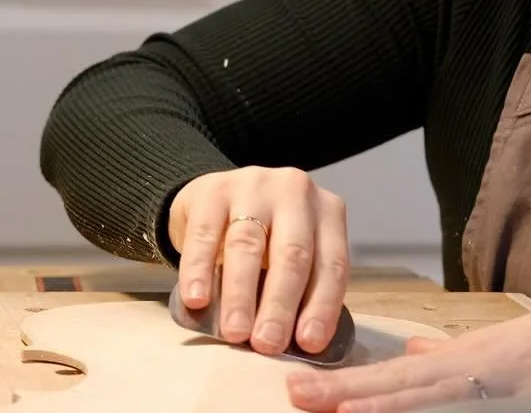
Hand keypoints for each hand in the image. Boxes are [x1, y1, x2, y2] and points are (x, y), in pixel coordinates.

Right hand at [168, 166, 349, 357]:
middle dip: (281, 304)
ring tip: (236, 332)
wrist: (217, 197)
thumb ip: (301, 286)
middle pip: (292, 253)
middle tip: (268, 343)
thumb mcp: (292, 252)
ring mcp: (253, 186)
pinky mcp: (211, 191)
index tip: (309, 343)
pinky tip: (197, 300)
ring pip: (248, 245)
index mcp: (327, 211)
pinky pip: (204, 235)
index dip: (322, 304)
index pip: (332, 262)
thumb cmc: (266, 236)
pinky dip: (199, 271)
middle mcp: (296, 191)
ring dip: (242, 294)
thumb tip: (299, 342)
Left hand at [286, 274, 530, 411]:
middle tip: (298, 398)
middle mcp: (475, 372)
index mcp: (465, 360)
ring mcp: (501, 391)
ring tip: (341, 411)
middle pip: (403, 389)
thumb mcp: (496, 344)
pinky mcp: (529, 403)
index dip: (347, 386)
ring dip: (386, 410)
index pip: (395, 376)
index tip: (300, 389)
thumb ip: (448, 355)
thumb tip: (408, 351)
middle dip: (349, 399)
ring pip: (432, 403)